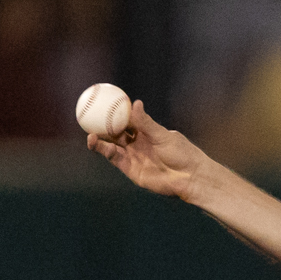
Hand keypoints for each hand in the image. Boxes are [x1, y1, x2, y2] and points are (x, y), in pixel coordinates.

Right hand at [86, 100, 209, 200]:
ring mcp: (134, 157)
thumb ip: (146, 122)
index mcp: (146, 132)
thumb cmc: (182, 154)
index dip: (114, 111)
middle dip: (102, 125)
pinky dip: (104, 151)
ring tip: (90, 132)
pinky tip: (96, 142)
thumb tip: (134, 103)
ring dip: (99, 139)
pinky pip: (114, 159)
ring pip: (112, 146)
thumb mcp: (163, 135)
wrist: (190, 178)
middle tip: (90, 116)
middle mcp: (138, 144)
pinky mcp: (131, 171)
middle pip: (115, 132)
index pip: (126, 119)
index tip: (102, 101)